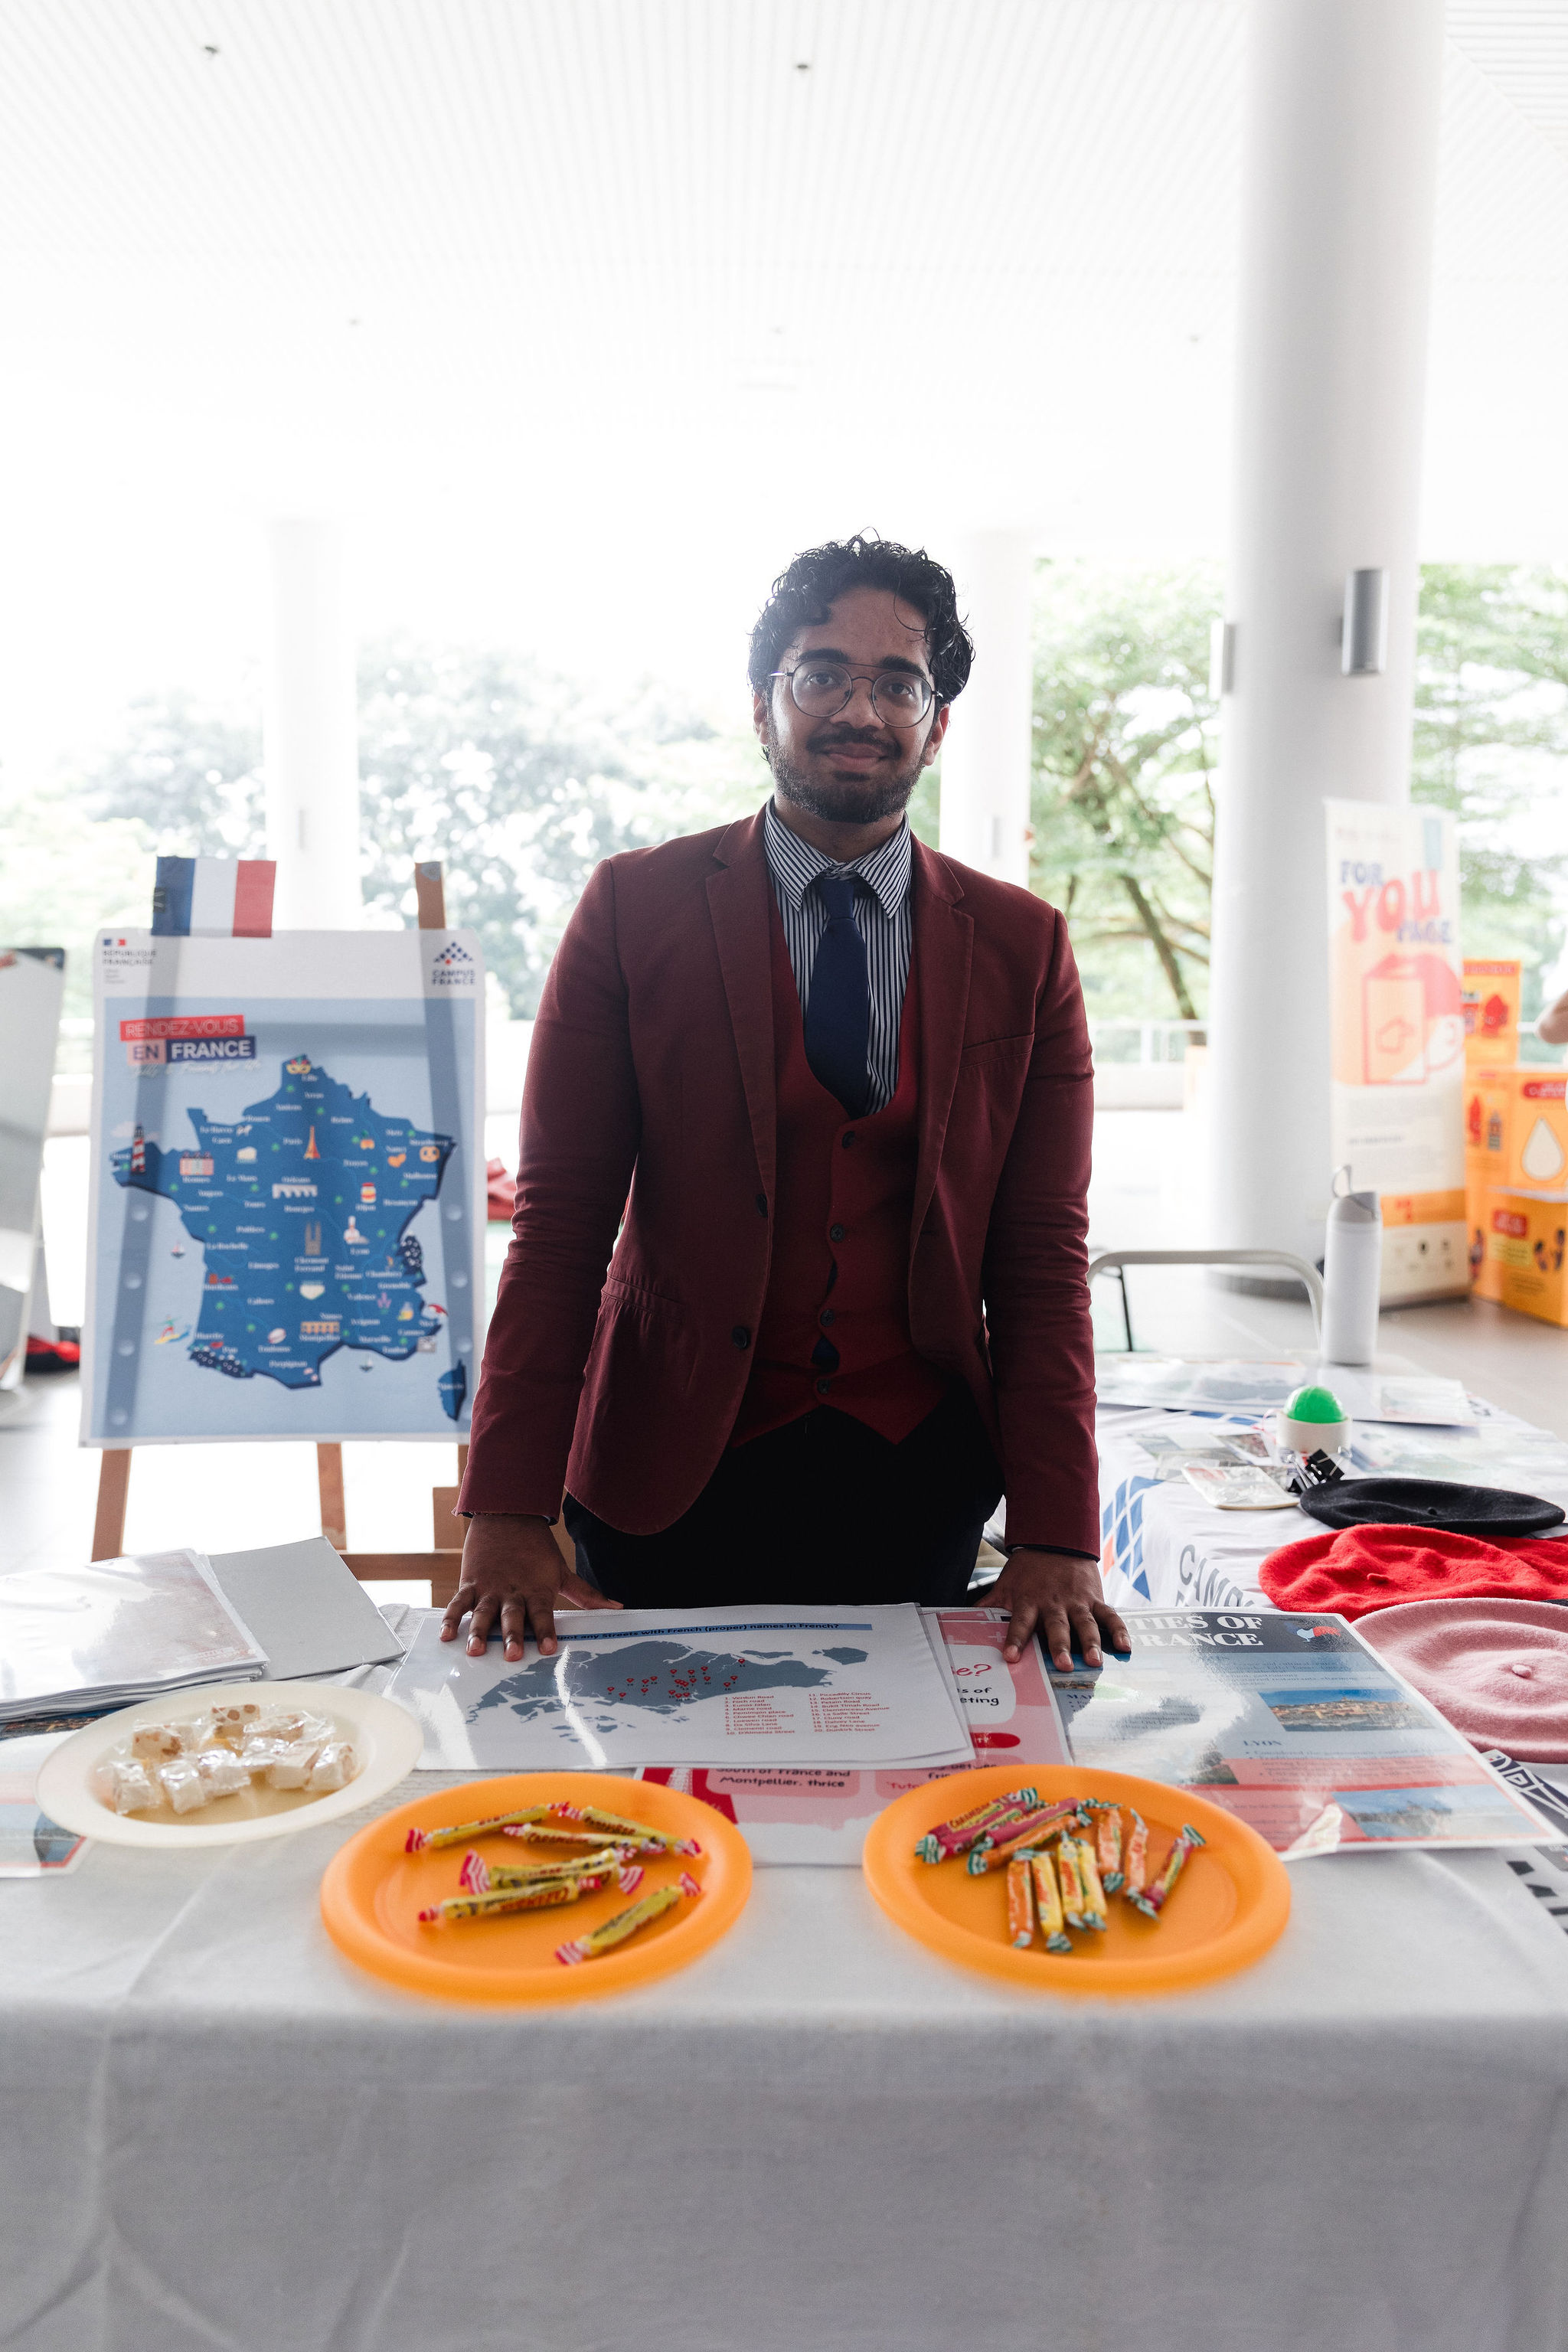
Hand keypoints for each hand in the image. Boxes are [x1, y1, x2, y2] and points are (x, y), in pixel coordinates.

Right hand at [440, 1515, 621, 1660]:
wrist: (508, 1514)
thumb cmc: (537, 1549)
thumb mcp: (561, 1571)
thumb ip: (585, 1594)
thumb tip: (617, 1608)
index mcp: (536, 1591)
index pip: (542, 1615)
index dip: (545, 1632)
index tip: (548, 1650)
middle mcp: (512, 1592)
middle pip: (512, 1617)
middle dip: (512, 1637)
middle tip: (512, 1656)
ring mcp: (489, 1588)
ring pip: (483, 1613)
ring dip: (478, 1632)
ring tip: (474, 1650)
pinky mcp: (470, 1583)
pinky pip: (459, 1603)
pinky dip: (452, 1618)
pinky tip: (446, 1636)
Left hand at [986, 1549, 1128, 1670]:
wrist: (1055, 1540)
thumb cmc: (1028, 1570)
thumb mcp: (1005, 1585)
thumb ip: (989, 1606)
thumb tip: (963, 1623)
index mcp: (1029, 1601)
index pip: (1020, 1622)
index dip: (1015, 1639)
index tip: (1010, 1657)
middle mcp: (1054, 1603)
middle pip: (1057, 1627)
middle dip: (1060, 1646)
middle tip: (1064, 1665)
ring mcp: (1077, 1601)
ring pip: (1086, 1624)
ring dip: (1091, 1642)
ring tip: (1095, 1661)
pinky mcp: (1095, 1598)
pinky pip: (1110, 1615)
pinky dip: (1120, 1630)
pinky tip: (1126, 1647)